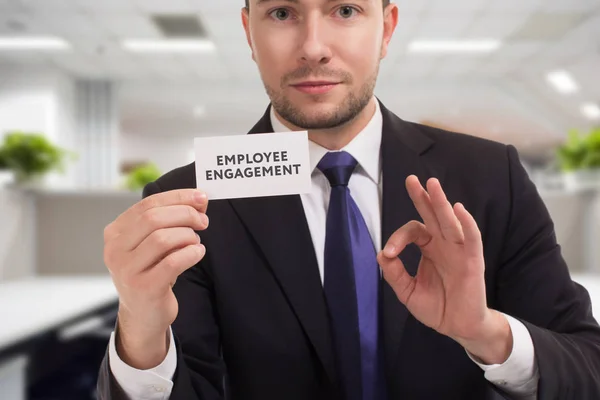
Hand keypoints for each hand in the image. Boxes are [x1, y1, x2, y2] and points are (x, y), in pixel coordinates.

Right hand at [103, 189, 208, 367]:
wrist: (143, 314)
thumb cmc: (152, 271)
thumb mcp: (153, 244)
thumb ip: (169, 220)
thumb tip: (199, 199)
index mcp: (115, 233)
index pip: (147, 204)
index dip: (178, 197)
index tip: (202, 197)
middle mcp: (115, 250)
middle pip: (153, 218)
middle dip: (185, 214)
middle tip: (203, 221)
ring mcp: (127, 270)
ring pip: (162, 239)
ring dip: (188, 236)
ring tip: (196, 241)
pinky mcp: (144, 288)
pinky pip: (173, 263)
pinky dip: (191, 254)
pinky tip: (197, 253)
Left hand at [377, 176, 510, 363]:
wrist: (458, 327)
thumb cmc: (436, 307)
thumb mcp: (407, 291)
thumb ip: (394, 274)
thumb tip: (382, 254)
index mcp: (429, 247)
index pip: (412, 231)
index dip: (399, 238)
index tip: (390, 254)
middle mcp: (444, 244)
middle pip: (433, 215)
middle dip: (423, 197)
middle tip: (411, 179)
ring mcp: (459, 250)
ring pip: (449, 221)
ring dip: (441, 202)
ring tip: (432, 184)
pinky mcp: (473, 260)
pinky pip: (471, 238)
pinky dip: (466, 223)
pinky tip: (458, 209)